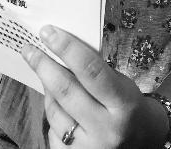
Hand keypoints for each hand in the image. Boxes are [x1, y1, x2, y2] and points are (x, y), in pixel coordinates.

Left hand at [21, 25, 167, 148]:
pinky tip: (55, 101)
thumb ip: (93, 71)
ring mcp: (88, 148)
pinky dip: (51, 110)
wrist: (141, 143)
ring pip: (54, 110)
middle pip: (66, 91)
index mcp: (123, 104)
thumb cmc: (127, 105)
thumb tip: (59, 49)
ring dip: (47, 88)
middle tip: (29, 48)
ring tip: (46, 73)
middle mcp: (106, 129)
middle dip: (43, 65)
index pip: (91, 70)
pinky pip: (52, 129)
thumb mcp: (120, 84)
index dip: (67, 48)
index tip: (48, 31)